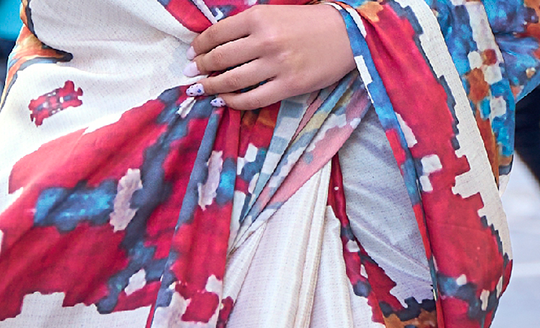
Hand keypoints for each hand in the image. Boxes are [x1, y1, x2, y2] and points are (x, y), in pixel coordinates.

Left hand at [186, 4, 354, 111]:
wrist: (347, 35)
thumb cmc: (310, 22)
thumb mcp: (276, 13)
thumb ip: (249, 27)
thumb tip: (219, 44)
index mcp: (259, 17)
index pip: (217, 34)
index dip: (199, 47)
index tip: (192, 55)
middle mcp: (265, 41)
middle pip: (220, 59)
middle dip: (201, 68)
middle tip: (192, 74)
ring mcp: (276, 66)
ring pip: (232, 82)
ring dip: (212, 87)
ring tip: (202, 90)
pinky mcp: (287, 87)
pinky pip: (252, 99)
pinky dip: (233, 102)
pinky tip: (225, 101)